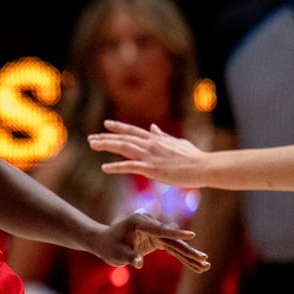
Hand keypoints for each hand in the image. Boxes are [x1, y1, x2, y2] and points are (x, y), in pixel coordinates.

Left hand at [88, 120, 209, 187]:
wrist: (203, 166)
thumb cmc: (193, 157)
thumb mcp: (177, 142)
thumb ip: (163, 135)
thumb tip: (153, 127)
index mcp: (156, 139)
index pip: (133, 131)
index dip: (119, 127)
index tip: (106, 124)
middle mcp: (150, 144)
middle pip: (123, 139)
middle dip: (106, 138)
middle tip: (91, 138)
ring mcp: (149, 156)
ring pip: (122, 148)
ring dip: (106, 146)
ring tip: (92, 145)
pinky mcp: (151, 168)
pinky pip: (129, 166)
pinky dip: (116, 166)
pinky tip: (104, 167)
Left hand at [105, 211, 210, 272]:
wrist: (104, 241)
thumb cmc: (108, 246)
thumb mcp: (116, 254)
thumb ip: (128, 257)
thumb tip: (139, 263)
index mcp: (140, 222)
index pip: (161, 230)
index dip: (177, 233)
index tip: (192, 234)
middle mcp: (151, 224)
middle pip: (173, 239)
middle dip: (189, 251)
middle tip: (205, 259)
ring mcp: (155, 232)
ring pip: (176, 244)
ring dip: (190, 256)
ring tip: (206, 265)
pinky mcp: (157, 239)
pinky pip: (173, 249)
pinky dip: (183, 258)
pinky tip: (197, 266)